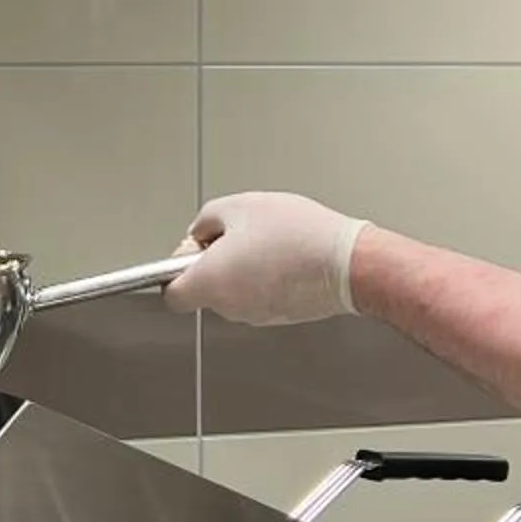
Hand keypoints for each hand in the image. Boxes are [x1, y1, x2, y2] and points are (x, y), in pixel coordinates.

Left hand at [160, 191, 365, 325]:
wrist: (348, 263)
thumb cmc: (298, 236)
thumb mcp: (239, 206)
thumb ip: (206, 219)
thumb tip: (201, 231)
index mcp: (210, 283)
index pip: (171, 294)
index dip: (175, 271)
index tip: (189, 252)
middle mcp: (230, 307)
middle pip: (205, 288)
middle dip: (215, 261)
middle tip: (237, 234)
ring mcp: (257, 314)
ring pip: (235, 290)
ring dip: (243, 267)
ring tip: (268, 241)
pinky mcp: (282, 315)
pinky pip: (261, 294)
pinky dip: (267, 277)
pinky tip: (286, 255)